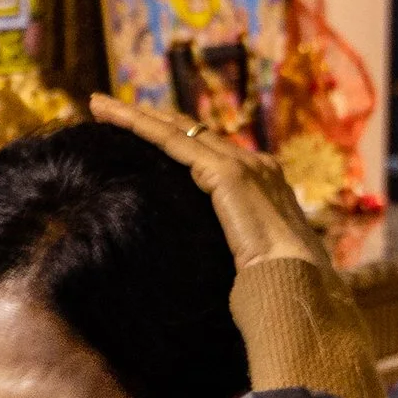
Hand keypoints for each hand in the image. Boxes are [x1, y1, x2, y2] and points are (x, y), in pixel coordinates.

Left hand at [89, 93, 330, 272]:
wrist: (298, 291)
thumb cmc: (275, 290)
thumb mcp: (247, 262)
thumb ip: (229, 248)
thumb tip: (205, 265)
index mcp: (262, 183)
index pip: (208, 151)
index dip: (173, 139)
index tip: (141, 134)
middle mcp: (256, 164)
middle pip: (191, 131)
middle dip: (148, 117)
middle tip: (107, 107)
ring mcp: (244, 165)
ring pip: (177, 130)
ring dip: (134, 116)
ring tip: (98, 105)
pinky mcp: (227, 174)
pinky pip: (173, 142)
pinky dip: (140, 127)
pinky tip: (114, 119)